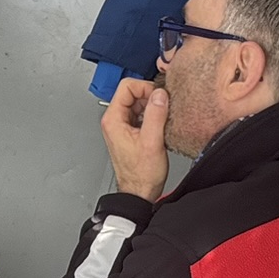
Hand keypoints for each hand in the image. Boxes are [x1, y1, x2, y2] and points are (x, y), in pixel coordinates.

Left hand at [101, 78, 169, 200]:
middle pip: (132, 93)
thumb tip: (160, 94)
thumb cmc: (141, 174)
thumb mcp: (152, 142)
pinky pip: (142, 114)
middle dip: (151, 96)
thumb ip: (156, 115)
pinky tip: (161, 126)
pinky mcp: (131, 132)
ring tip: (163, 118)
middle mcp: (115, 121)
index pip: (127, 86)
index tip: (159, 96)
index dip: (145, 87)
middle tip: (164, 107)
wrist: (139, 191)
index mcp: (113, 120)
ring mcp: (122, 126)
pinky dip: (153, 115)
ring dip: (153, 106)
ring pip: (138, 103)